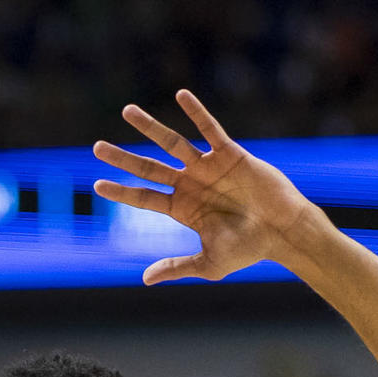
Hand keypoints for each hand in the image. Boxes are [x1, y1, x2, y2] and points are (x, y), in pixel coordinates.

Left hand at [93, 90, 313, 284]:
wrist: (281, 232)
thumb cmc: (247, 251)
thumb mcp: (208, 263)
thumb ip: (177, 267)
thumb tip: (145, 279)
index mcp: (182, 209)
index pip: (144, 197)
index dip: (121, 191)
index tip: (97, 184)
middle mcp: (190, 184)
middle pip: (149, 168)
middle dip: (123, 157)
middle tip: (96, 147)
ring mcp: (207, 167)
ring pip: (172, 142)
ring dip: (149, 128)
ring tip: (127, 111)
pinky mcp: (229, 153)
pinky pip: (209, 129)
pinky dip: (195, 113)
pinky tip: (180, 95)